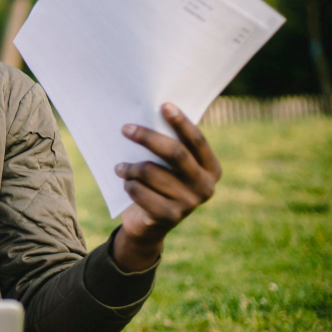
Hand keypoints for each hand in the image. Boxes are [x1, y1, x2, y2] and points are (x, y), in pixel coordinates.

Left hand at [112, 103, 221, 270]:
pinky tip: (127, 185)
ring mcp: (189, 204)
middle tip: (125, 129)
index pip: (197, 141)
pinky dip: (128, 185)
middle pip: (175, 153)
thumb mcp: (170, 167)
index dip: (181, 122)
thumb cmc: (160, 184)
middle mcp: (206, 187)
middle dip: (147, 138)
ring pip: (151, 172)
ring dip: (129, 167)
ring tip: (120, 168)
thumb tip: (153, 111)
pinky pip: (139, 191)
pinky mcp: (169, 217)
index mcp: (212, 169)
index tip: (164, 105)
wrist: (149, 225)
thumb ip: (171, 146)